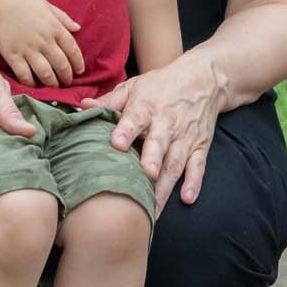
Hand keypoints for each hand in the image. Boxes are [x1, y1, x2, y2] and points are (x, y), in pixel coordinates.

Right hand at [0, 0, 84, 87]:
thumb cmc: (22, 2)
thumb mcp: (47, 6)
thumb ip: (63, 18)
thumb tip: (78, 28)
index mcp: (54, 28)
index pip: (73, 50)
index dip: (78, 63)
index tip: (79, 71)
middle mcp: (44, 41)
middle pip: (61, 65)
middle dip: (67, 77)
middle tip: (67, 82)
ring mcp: (28, 49)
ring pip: (45, 73)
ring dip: (52, 83)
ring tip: (54, 86)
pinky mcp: (12, 56)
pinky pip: (24, 75)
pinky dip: (31, 83)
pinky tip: (34, 84)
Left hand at [83, 52, 229, 207]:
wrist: (204, 79)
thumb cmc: (161, 85)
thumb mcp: (134, 87)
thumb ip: (109, 101)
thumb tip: (82, 107)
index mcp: (146, 107)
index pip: (135, 119)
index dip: (126, 131)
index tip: (117, 143)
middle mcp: (167, 123)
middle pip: (159, 144)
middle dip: (153, 160)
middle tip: (145, 175)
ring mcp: (185, 137)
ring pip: (175, 162)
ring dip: (166, 184)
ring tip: (154, 207)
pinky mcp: (199, 146)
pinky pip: (198, 166)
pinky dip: (194, 182)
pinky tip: (187, 198)